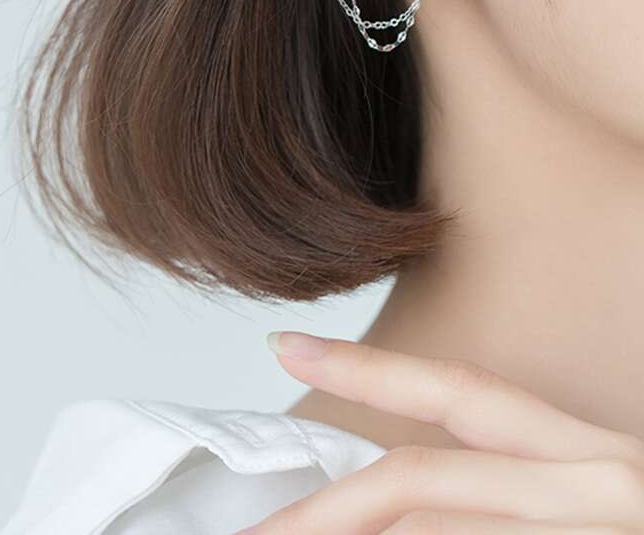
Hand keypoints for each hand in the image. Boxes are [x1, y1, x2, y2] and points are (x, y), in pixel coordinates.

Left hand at [236, 332, 643, 532]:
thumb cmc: (639, 522)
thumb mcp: (600, 500)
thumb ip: (512, 492)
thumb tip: (402, 499)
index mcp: (595, 461)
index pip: (463, 395)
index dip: (369, 367)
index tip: (284, 345)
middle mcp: (598, 493)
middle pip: (423, 483)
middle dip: (326, 509)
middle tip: (255, 533)